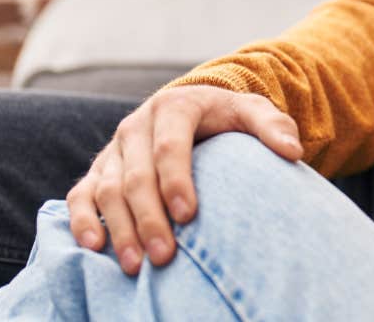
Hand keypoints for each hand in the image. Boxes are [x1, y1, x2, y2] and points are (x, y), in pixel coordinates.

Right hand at [66, 85, 303, 274]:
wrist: (193, 109)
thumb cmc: (226, 118)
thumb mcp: (252, 111)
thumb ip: (273, 126)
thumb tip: (292, 151)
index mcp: (174, 107)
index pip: (170, 145)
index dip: (176, 180)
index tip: (189, 216)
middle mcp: (136, 126)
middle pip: (136, 175)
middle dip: (148, 218)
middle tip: (165, 257)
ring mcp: (114, 149)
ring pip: (106, 189)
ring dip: (118, 229)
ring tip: (135, 266)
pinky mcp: (99, 169)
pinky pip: (81, 194)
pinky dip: (81, 220)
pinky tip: (93, 247)